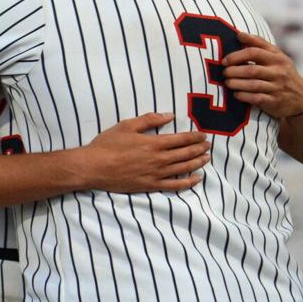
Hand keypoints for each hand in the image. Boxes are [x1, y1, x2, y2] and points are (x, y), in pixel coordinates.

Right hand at [77, 112, 209, 193]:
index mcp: (153, 143)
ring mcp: (156, 174)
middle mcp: (158, 160)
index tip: (203, 135)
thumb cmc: (107, 145)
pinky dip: (188, 182)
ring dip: (197, 163)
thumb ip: (149, 119)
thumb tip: (169, 115)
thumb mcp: (127, 126)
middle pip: (185, 154)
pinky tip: (197, 178)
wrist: (94, 167)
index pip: (180, 139)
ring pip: (183, 168)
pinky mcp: (151, 186)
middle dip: (199, 149)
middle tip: (208, 146)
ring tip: (206, 158)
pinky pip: (174, 185)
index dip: (194, 137)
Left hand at [222, 31, 302, 118]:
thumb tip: (240, 35)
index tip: (225, 60)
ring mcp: (277, 87)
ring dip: (237, 84)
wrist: (302, 97)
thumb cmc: (283, 72)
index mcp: (277, 58)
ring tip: (227, 82)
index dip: (237, 55)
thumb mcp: (277, 56)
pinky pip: (257, 98)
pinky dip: (244, 96)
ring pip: (253, 85)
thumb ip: (260, 44)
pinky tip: (236, 94)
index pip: (255, 52)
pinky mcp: (275, 102)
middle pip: (252, 70)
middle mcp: (279, 72)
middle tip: (224, 72)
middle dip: (235, 71)